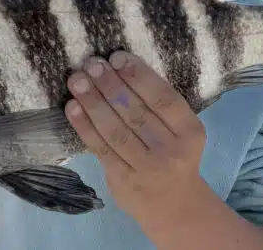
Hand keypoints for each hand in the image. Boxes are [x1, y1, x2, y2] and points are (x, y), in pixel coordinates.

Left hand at [65, 52, 210, 224]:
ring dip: (93, 102)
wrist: (174, 206)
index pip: (164, 99)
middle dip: (110, 84)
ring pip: (115, 130)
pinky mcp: (123, 182)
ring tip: (76, 80)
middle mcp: (171, 151)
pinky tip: (72, 108)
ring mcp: (146, 169)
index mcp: (190, 132)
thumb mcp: (181, 131)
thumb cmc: (174, 155)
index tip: (117, 56)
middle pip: (136, 112)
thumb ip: (160, 106)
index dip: (139, 75)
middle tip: (91, 63)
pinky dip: (84, 126)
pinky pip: (101, 149)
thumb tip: (120, 67)